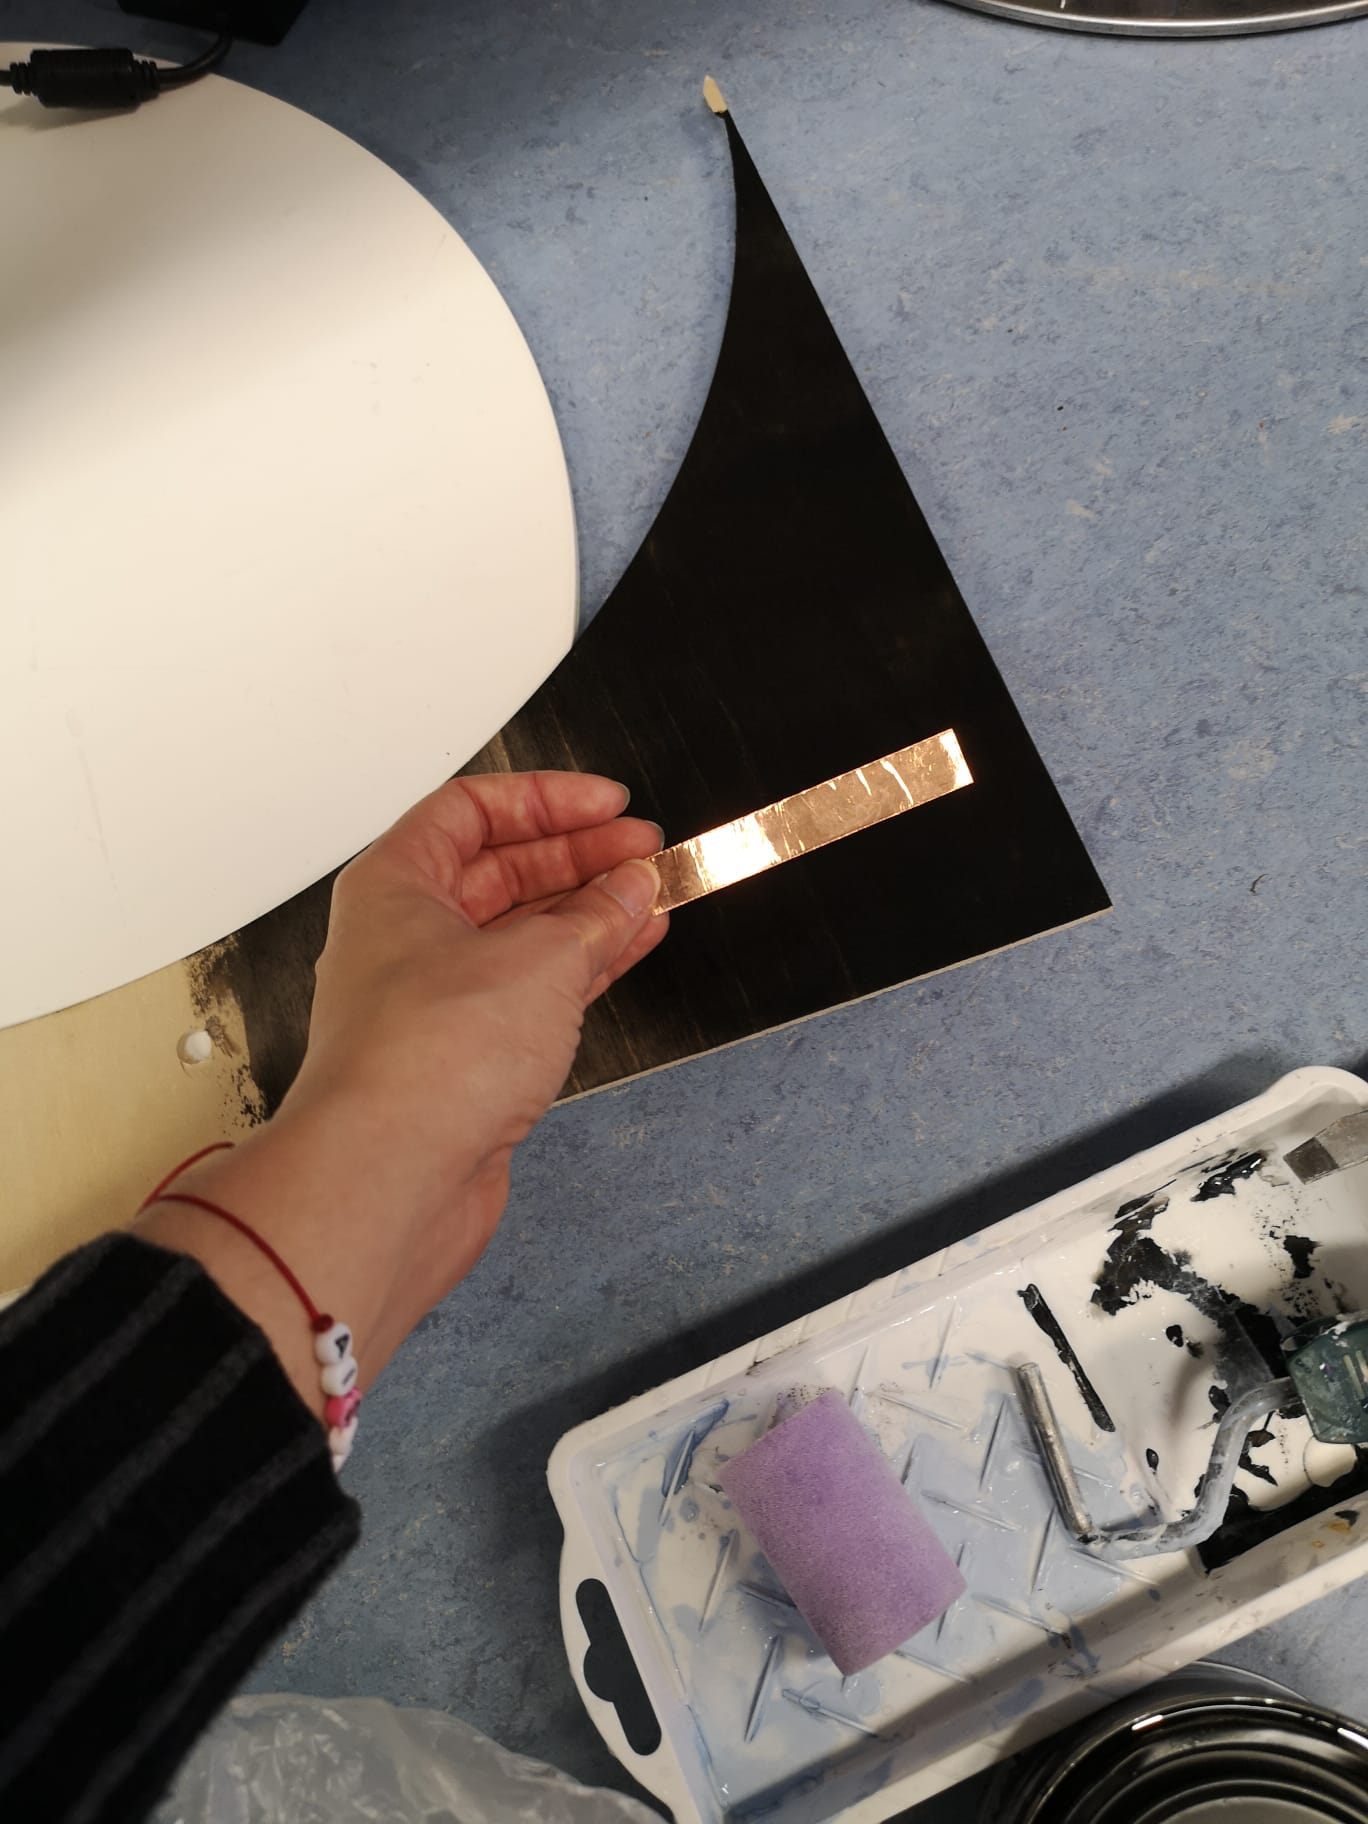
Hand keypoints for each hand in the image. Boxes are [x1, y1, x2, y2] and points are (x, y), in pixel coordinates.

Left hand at [139, 772, 665, 1408]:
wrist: (391, 1179)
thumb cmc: (424, 1064)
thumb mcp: (539, 960)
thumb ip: (595, 915)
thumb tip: (629, 887)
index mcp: (396, 885)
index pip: (471, 810)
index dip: (546, 799)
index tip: (609, 804)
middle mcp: (406, 938)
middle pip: (500, 871)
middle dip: (578, 857)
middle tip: (643, 851)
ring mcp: (435, 1001)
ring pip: (522, 934)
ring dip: (589, 913)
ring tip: (652, 895)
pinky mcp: (465, 1058)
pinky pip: (531, 991)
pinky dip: (583, 967)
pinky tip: (632, 947)